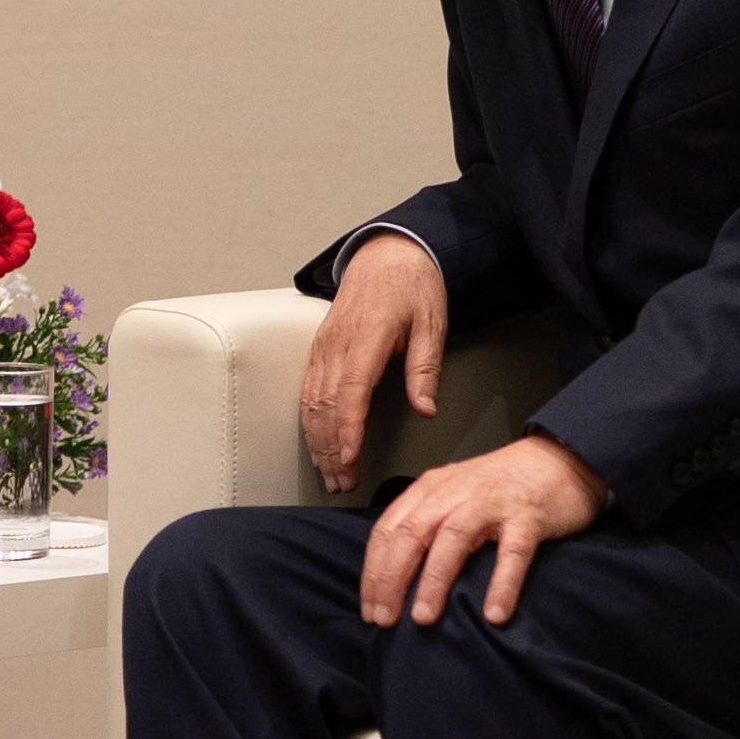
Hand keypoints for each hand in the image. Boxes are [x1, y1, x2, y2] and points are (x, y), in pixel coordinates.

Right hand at [301, 232, 446, 496]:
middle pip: (326, 404)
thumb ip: (425, 369)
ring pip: (311, 402)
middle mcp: (338, 343)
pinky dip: (310, 424)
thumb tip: (426, 410)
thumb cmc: (414, 287)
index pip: (352, 390)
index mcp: (368, 336)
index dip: (349, 428)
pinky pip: (307, 391)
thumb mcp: (432, 323)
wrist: (387, 253)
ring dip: (319, 443)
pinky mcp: (318, 349)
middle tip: (343, 484)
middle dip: (333, 449)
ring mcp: (323, 346)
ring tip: (331, 476)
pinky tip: (318, 447)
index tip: (351, 459)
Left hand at [355, 432, 604, 629]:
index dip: (373, 571)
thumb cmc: (501, 487)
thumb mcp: (453, 496)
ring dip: (433, 581)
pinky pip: (513, 552)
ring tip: (423, 618)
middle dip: (390, 579)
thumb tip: (395, 577)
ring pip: (452, 539)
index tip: (368, 608)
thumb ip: (426, 524)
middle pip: (410, 534)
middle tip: (383, 619)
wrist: (559, 459)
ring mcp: (492, 502)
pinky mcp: (528, 515)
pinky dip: (502, 583)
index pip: (388, 529)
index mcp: (431, 489)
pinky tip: (494, 613)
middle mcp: (455, 492)